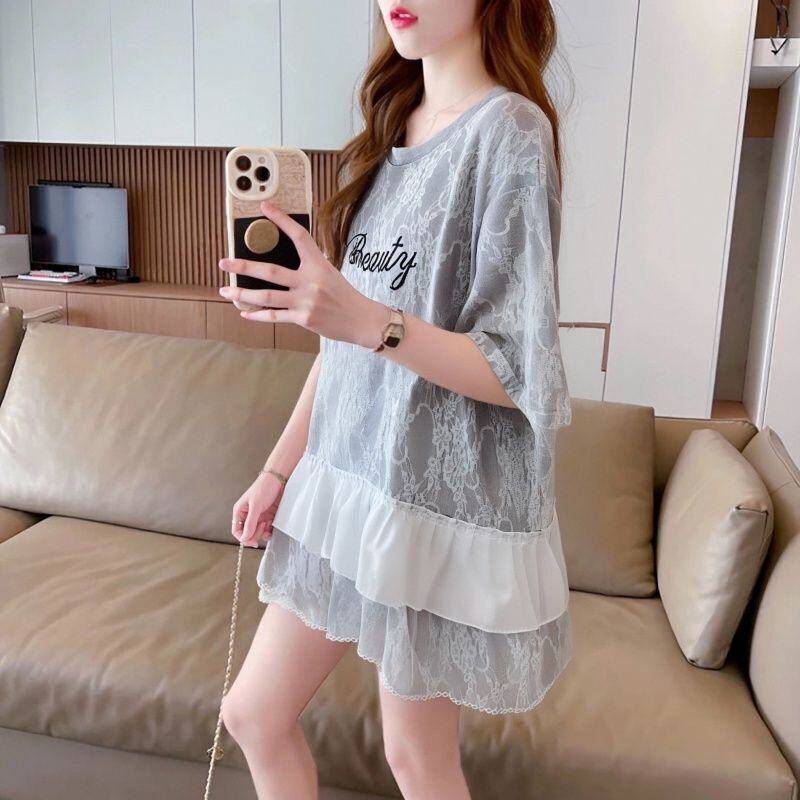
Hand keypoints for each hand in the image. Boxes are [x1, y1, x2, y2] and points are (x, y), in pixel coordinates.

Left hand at [218, 199, 387, 348]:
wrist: (362, 321)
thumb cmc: (345, 296)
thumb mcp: (331, 274)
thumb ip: (310, 268)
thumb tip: (285, 267)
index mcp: (319, 265)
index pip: (299, 237)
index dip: (282, 220)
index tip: (265, 207)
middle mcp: (310, 281)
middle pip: (271, 271)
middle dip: (244, 267)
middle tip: (224, 263)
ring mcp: (305, 301)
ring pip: (267, 297)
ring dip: (243, 294)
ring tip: (225, 291)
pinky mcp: (304, 319)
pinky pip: (275, 317)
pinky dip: (257, 315)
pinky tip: (244, 313)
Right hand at [231, 471, 284, 546]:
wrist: (279, 480)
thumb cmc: (264, 487)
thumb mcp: (255, 505)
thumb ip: (250, 523)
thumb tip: (245, 537)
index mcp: (240, 512)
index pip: (237, 531)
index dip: (243, 538)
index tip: (252, 541)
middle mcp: (248, 516)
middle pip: (247, 534)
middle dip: (254, 534)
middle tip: (262, 527)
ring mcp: (258, 517)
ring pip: (258, 533)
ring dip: (263, 532)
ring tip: (267, 523)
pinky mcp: (268, 517)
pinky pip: (267, 530)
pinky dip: (269, 530)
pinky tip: (272, 524)